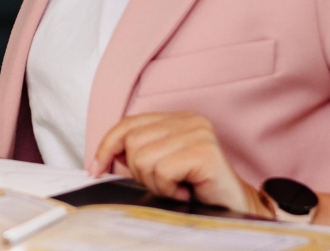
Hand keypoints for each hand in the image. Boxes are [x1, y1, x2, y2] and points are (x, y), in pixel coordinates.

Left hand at [88, 112, 271, 217]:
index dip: (106, 147)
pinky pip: (162, 170)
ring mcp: (198, 133)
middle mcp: (188, 119)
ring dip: (154, 183)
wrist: (234, 210)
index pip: (127, 123)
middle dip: (138, 172)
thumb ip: (135, 156)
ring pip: (144, 158)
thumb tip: (101, 160)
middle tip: (162, 185)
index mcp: (175, 119)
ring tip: (175, 188)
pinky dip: (168, 188)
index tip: (95, 169)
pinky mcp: (205, 151)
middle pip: (132, 142)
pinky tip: (184, 192)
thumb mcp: (159, 169)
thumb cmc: (196, 191)